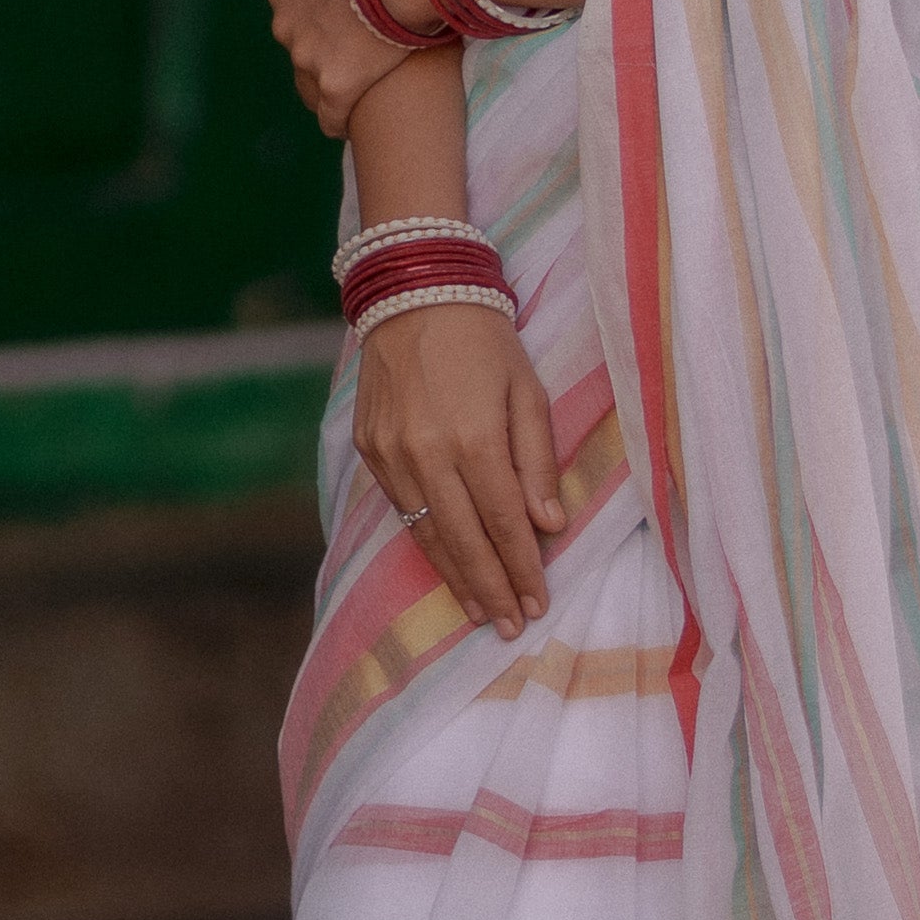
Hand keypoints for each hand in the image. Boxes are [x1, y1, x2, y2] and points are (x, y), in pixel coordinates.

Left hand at [259, 0, 415, 138]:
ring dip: (329, 84)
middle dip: (323, 48)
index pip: (293, 6)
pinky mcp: (334, 82)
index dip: (319, 14)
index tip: (341, 20)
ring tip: (352, 94)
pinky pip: (331, 114)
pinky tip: (347, 125)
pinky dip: (338, 119)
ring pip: (310, 81)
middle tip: (355, 53)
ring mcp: (306, 52)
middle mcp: (286, 17)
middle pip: (299, 44)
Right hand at [354, 298, 567, 638]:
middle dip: (491, 588)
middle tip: (511, 626)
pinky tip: (445, 564)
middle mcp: (428, 453)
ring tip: (481, 611)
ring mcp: (392, 454)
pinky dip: (425, 542)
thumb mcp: (528, 391)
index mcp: (475, 437)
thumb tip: (549, 525)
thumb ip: (537, 460)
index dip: (523, 568)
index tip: (538, 603)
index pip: (505, 522)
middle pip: (464, 541)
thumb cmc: (485, 341)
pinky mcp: (369, 450)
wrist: (413, 294)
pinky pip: (401, 509)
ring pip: (426, 533)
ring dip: (456, 577)